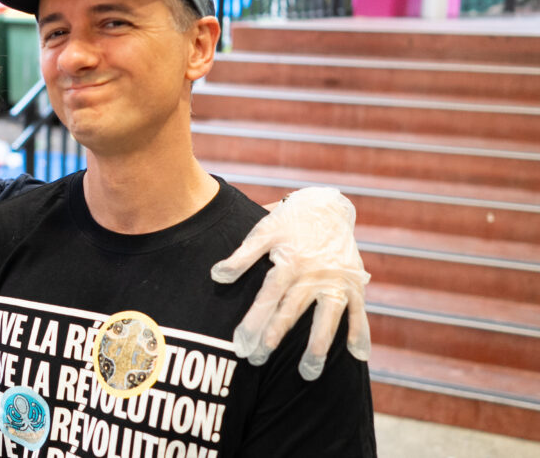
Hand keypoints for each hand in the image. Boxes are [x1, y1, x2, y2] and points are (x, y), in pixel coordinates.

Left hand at [211, 187, 370, 379]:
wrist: (327, 206)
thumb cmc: (288, 222)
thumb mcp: (263, 232)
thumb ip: (241, 256)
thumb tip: (217, 276)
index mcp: (290, 262)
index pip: (268, 297)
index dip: (254, 321)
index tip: (241, 344)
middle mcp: (314, 274)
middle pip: (292, 311)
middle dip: (275, 337)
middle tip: (259, 360)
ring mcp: (336, 280)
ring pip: (328, 317)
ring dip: (318, 345)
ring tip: (308, 373)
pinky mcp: (355, 284)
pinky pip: (359, 311)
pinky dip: (361, 332)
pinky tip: (357, 356)